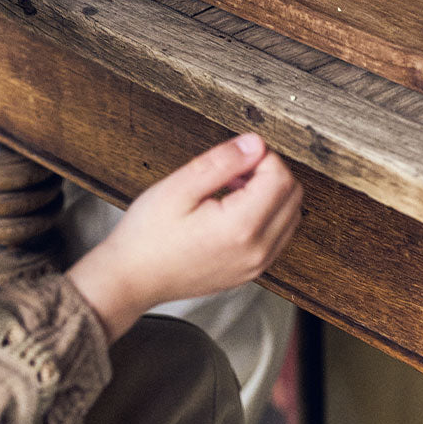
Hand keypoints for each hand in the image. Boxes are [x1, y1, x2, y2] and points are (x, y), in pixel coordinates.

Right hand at [67, 135, 301, 340]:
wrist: (129, 280)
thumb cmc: (147, 235)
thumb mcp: (180, 186)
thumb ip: (223, 162)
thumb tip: (256, 143)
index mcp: (241, 228)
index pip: (281, 177)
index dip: (262, 156)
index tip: (236, 156)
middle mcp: (257, 251)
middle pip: (292, 195)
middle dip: (269, 172)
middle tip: (233, 169)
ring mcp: (256, 266)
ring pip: (290, 215)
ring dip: (270, 193)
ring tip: (230, 188)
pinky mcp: (250, 272)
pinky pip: (278, 236)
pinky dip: (266, 215)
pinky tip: (232, 209)